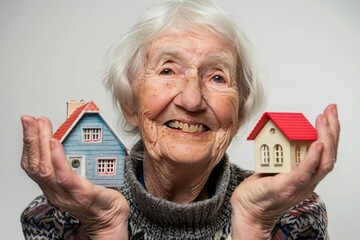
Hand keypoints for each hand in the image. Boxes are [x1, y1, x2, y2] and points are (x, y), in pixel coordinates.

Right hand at [21, 116, 128, 238]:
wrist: (111, 220)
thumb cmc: (99, 198)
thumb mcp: (79, 178)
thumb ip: (72, 163)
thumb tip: (70, 139)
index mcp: (53, 186)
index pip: (33, 164)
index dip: (29, 144)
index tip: (30, 124)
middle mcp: (55, 191)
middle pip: (35, 165)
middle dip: (31, 139)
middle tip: (31, 120)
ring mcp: (67, 194)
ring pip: (46, 169)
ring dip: (41, 144)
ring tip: (43, 126)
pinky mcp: (82, 194)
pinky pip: (65, 177)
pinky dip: (58, 159)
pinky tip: (55, 144)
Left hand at [231, 104, 339, 238]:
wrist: (248, 211)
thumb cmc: (261, 190)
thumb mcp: (276, 167)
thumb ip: (284, 154)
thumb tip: (283, 133)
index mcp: (307, 175)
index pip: (326, 152)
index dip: (331, 133)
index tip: (329, 114)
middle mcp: (308, 181)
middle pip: (329, 155)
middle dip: (333, 130)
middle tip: (331, 111)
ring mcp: (299, 185)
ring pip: (322, 163)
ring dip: (326, 139)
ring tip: (323, 120)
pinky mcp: (286, 187)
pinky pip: (304, 173)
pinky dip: (312, 158)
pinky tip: (316, 144)